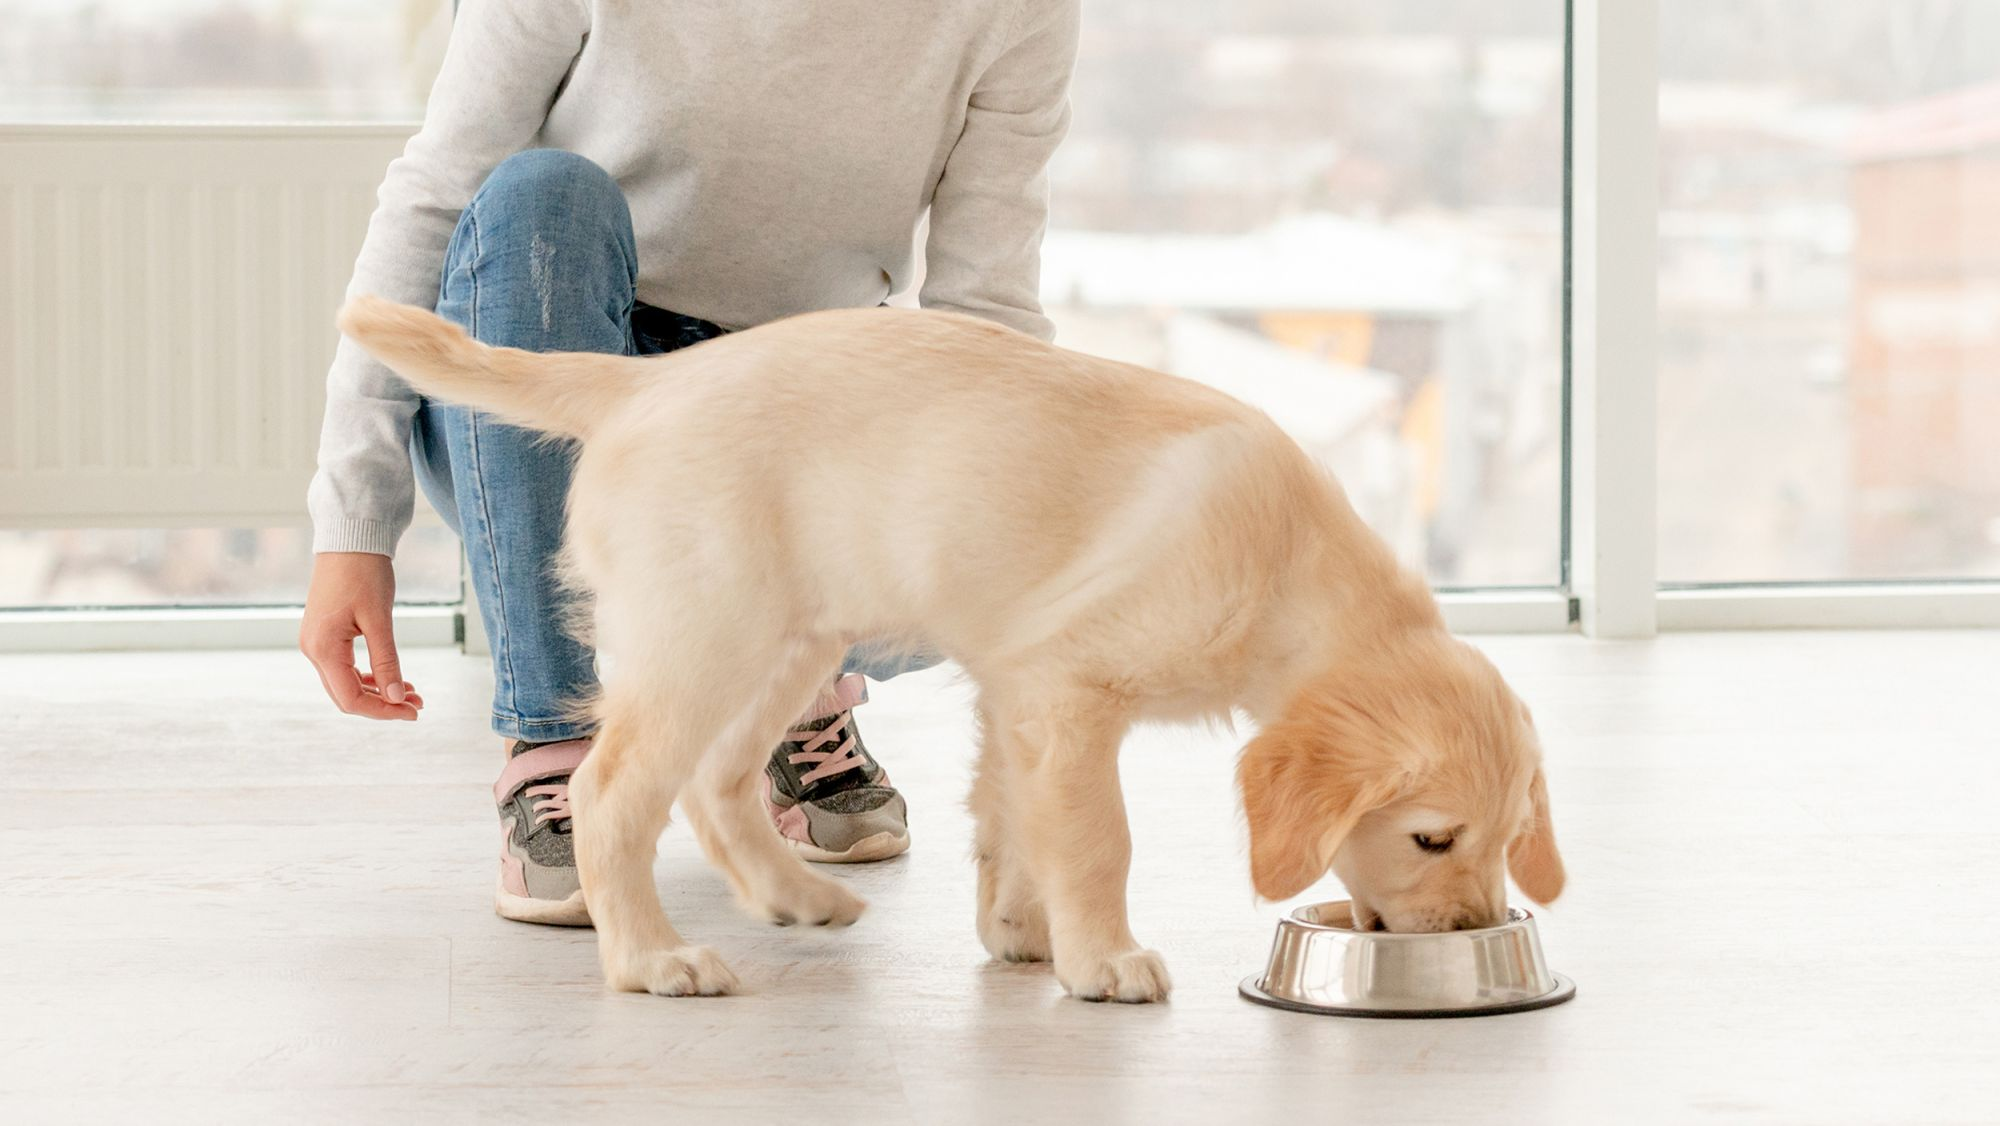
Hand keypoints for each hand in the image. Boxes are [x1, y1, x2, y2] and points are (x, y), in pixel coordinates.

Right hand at [301, 551, 424, 719]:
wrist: (349, 540)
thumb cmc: (364, 573)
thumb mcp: (380, 620)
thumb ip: (386, 661)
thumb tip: (396, 697)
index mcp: (323, 649)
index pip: (351, 699)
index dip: (383, 711)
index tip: (414, 711)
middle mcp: (313, 650)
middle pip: (347, 696)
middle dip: (383, 704)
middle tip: (418, 704)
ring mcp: (316, 643)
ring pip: (346, 683)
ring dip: (379, 691)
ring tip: (412, 693)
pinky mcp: (325, 635)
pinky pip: (345, 667)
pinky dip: (370, 676)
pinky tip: (395, 678)